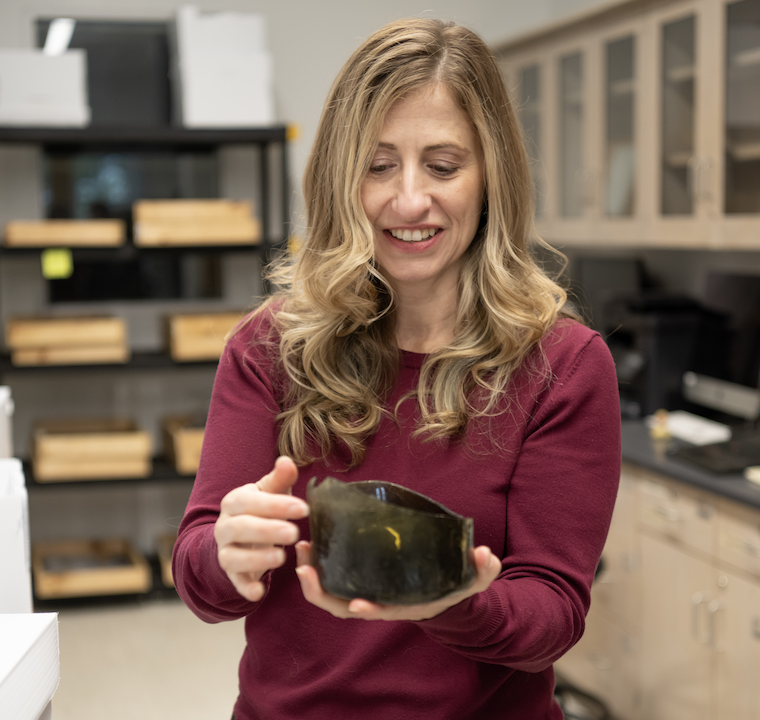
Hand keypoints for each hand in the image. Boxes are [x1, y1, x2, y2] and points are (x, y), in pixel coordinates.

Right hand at [214, 456, 307, 601]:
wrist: (236, 538)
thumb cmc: (259, 509)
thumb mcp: (269, 492)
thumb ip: (279, 479)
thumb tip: (287, 461)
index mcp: (235, 502)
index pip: (250, 501)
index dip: (276, 504)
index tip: (304, 508)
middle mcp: (225, 527)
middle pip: (240, 528)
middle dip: (267, 530)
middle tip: (294, 533)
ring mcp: (225, 551)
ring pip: (232, 557)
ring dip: (256, 558)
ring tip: (281, 557)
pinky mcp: (231, 574)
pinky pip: (235, 582)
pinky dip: (245, 588)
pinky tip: (259, 592)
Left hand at [294, 541, 501, 620]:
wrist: (442, 589)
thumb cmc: (454, 584)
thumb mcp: (473, 579)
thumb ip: (481, 568)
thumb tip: (484, 554)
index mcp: (404, 604)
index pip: (382, 611)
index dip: (369, 610)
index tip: (356, 604)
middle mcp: (379, 602)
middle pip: (342, 606)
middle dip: (320, 591)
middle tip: (304, 566)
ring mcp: (366, 591)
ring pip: (330, 593)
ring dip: (312, 576)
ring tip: (301, 549)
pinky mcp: (359, 578)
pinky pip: (332, 578)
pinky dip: (318, 566)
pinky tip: (311, 544)